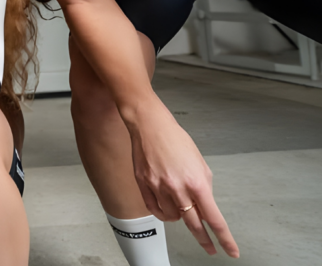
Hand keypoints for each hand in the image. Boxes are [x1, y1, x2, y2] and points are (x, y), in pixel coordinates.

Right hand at [128, 107, 239, 256]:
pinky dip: (163, 214)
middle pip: (194, 225)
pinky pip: (155, 210)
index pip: (214, 218)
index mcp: (196, 181)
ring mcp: (158, 187)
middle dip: (205, 240)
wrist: (149, 125)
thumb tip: (204, 207)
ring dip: (180, 218)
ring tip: (182, 208)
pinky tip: (167, 210)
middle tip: (210, 249)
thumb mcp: (200, 163)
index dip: (224, 238)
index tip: (231, 250)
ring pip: (173, 218)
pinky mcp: (143, 184)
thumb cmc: (175, 140)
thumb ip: (204, 188)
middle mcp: (177, 187)